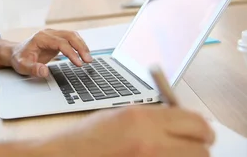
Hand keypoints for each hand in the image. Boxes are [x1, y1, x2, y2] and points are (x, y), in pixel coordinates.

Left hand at [10, 29, 91, 76]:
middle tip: (88, 61)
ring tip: (88, 59)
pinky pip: (71, 39)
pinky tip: (83, 54)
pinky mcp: (57, 38)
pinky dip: (79, 45)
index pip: (61, 43)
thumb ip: (33, 69)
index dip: (71, 52)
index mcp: (41, 38)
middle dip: (81, 48)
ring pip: (72, 35)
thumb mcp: (22, 66)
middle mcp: (48, 33)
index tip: (78, 63)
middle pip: (69, 36)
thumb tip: (44, 71)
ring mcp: (53, 34)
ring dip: (82, 46)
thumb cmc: (19, 58)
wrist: (16, 52)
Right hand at [43, 106, 214, 156]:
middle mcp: (150, 142)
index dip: (202, 127)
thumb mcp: (122, 116)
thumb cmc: (88, 137)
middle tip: (192, 145)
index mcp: (142, 119)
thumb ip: (155, 117)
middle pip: (201, 148)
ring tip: (171, 152)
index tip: (201, 130)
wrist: (67, 156)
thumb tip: (186, 122)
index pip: (195, 123)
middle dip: (199, 146)